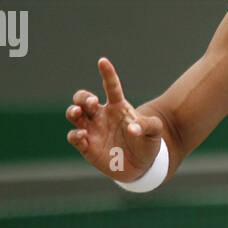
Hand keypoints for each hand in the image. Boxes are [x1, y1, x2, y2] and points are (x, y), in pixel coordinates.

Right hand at [66, 57, 165, 181]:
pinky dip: (75, 135)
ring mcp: (92, 130)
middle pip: (83, 99)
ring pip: (74, 114)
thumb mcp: (154, 132)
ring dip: (73, 111)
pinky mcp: (87, 146)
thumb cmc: (147, 143)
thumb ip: (148, 126)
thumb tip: (132, 129)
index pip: (111, 86)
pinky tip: (83, 135)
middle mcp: (101, 115)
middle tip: (93, 102)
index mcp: (118, 107)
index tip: (103, 61)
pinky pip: (74, 137)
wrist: (142, 166)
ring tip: (78, 113)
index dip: (107, 73)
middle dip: (83, 97)